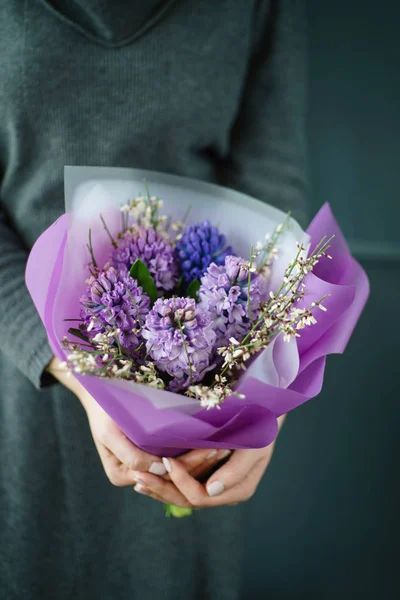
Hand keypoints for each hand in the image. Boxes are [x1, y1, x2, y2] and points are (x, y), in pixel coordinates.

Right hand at [46, 357, 225, 486]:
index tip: (212, 450)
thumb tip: (160, 470)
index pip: (162, 477)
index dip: (189, 467)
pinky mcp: (151, 452)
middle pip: (172, 476)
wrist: (97, 389)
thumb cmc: (103, 408)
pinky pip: (175, 459)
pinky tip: (212, 442)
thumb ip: (132, 456)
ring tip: (224, 446)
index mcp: (121, 474)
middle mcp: (134, 475)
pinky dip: (193, 453)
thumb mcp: (110, 433)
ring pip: (177, 470)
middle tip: (224, 447)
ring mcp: (144, 464)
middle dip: (200, 464)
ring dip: (201, 461)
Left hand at [131, 416, 285, 507]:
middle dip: (161, 489)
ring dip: (159, 488)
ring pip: (182, 496)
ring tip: (137, 479)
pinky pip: (182, 485)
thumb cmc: (260, 425)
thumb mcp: (253, 446)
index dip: (181, 482)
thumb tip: (211, 492)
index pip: (200, 496)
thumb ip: (235, 471)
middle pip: (187, 500)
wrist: (265, 411)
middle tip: (138, 476)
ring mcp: (215, 485)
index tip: (167, 461)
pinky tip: (147, 476)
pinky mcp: (207, 474)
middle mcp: (225, 492)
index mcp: (238, 490)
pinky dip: (164, 482)